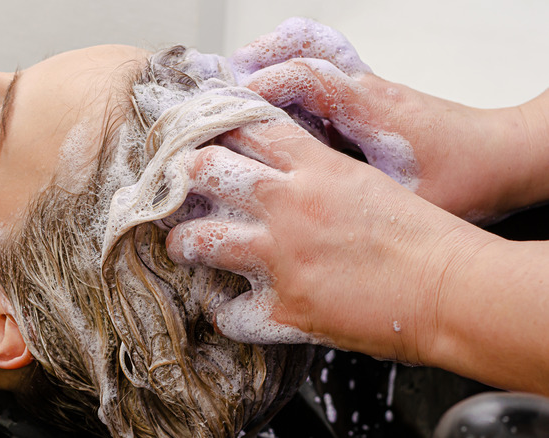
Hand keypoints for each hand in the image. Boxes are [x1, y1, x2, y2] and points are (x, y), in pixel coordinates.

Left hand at [165, 118, 494, 363]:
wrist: (451, 289)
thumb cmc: (421, 235)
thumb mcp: (365, 181)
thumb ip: (315, 171)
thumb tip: (277, 172)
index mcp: (314, 168)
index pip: (244, 127)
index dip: (214, 128)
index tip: (199, 138)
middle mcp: (288, 206)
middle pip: (205, 170)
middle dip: (184, 177)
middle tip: (178, 189)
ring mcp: (281, 258)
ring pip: (198, 239)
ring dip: (184, 243)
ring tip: (182, 246)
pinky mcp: (285, 308)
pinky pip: (229, 313)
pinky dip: (224, 313)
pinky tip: (228, 308)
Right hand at [229, 17, 538, 222]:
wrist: (503, 156)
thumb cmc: (466, 178)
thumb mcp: (409, 202)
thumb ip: (355, 209)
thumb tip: (305, 229)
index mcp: (372, 110)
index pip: (310, 78)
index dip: (266, 86)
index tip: (231, 105)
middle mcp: (366, 90)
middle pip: (304, 54)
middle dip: (256, 66)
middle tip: (217, 87)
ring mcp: (367, 87)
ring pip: (314, 50)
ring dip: (274, 55)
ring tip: (236, 71)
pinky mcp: (368, 95)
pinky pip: (326, 63)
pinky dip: (294, 62)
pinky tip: (272, 82)